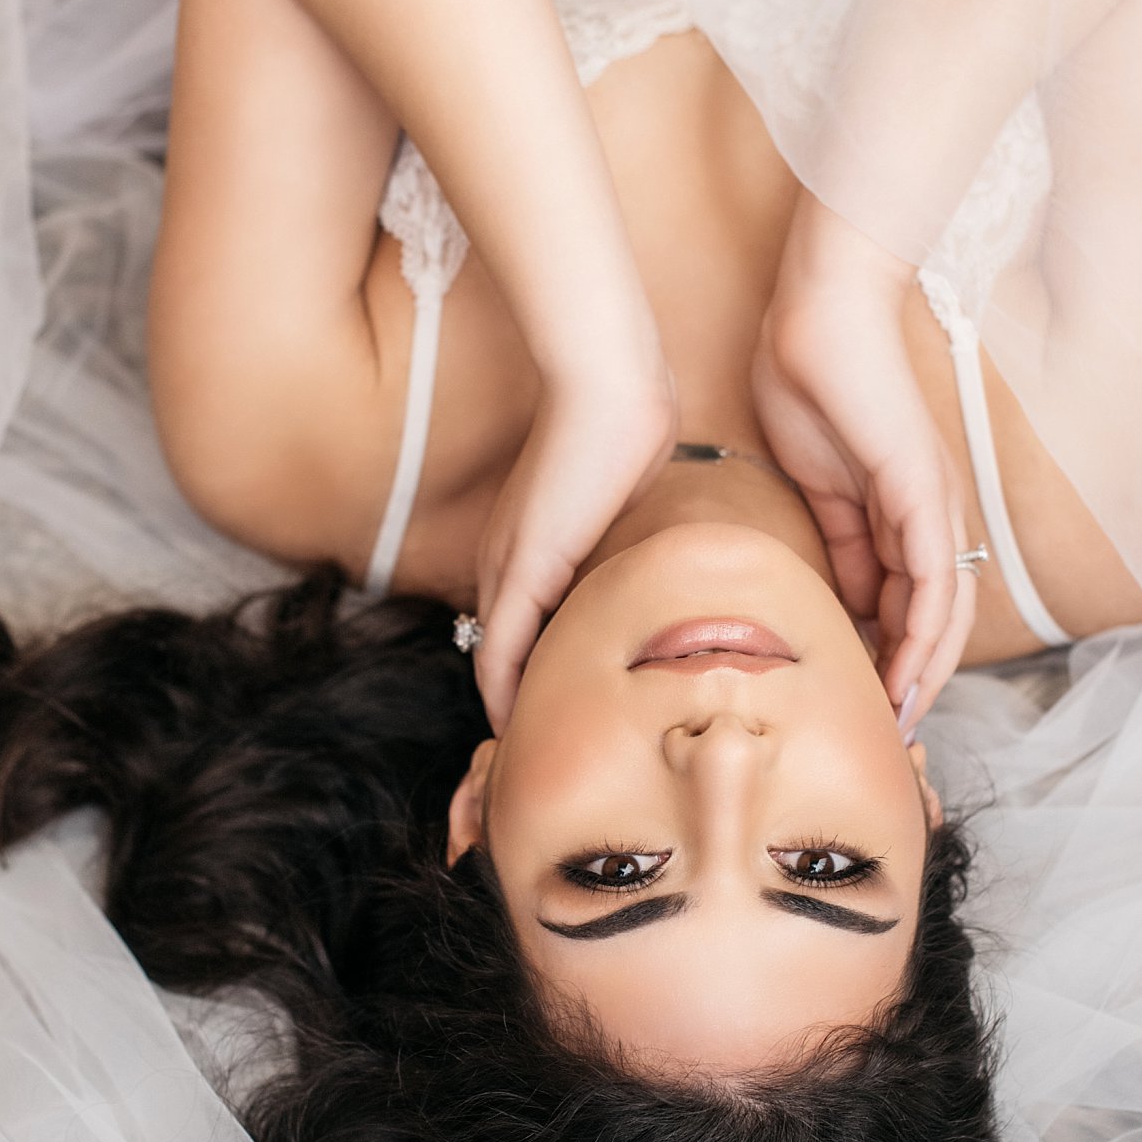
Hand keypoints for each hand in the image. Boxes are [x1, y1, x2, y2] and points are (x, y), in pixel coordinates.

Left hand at [473, 362, 677, 731]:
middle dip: (514, 699)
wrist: (610, 387)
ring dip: (506, 705)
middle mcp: (504, 558)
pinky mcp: (522, 568)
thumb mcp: (615, 499)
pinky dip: (503, 689)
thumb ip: (616, 537)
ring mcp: (507, 563)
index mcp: (525, 544)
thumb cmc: (624, 429)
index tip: (549, 714)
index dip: (528, 672)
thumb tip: (647, 568)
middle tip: (532, 752)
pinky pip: (501, 646)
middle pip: (499, 648)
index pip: (517, 625)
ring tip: (522, 754)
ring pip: (495, 656)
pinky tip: (512, 725)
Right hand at [752, 194, 974, 721]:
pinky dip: (923, 639)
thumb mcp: (821, 485)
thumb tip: (850, 599)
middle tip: (888, 732)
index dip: (894, 657)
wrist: (817, 317)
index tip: (864, 703)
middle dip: (916, 680)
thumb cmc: (810, 383)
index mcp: (904, 510)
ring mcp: (934, 505)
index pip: (912, 602)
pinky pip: (935, 584)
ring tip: (898, 721)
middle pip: (941, 620)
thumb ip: (842, 542)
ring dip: (924, 674)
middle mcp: (932, 514)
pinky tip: (900, 676)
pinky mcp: (923, 494)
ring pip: (948, 613)